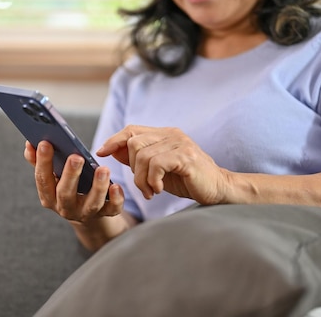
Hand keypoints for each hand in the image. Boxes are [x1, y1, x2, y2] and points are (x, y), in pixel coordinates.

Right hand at [24, 140, 123, 222]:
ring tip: (103, 169)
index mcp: (49, 196)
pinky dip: (116, 199)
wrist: (86, 214)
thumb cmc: (67, 188)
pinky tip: (116, 185)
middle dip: (70, 175)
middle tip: (76, 157)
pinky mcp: (105, 214)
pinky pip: (112, 209)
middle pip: (65, 193)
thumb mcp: (52, 177)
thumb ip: (39, 162)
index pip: (43, 180)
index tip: (45, 143)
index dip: (42, 162)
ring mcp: (86, 212)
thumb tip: (30, 144)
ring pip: (92, 203)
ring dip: (97, 186)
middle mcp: (66, 207)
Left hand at [96, 125, 228, 203]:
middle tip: (143, 186)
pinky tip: (158, 190)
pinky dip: (152, 180)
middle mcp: (172, 134)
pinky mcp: (185, 156)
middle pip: (133, 143)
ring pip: (142, 156)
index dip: (114, 140)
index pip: (132, 130)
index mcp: (165, 134)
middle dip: (132, 168)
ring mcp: (180, 143)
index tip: (101, 152)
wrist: (219, 189)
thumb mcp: (158, 169)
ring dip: (141, 179)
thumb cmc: (188, 180)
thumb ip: (139, 159)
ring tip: (151, 191)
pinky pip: (156, 164)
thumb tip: (113, 151)